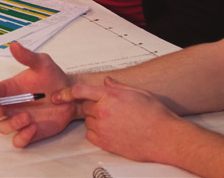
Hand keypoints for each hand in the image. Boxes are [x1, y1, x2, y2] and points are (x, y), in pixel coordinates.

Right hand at [0, 43, 77, 147]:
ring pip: (3, 128)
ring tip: (27, 118)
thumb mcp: (42, 63)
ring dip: (11, 124)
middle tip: (2, 110)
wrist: (71, 96)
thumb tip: (14, 45)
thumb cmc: (54, 78)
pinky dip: (22, 137)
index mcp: (9, 89)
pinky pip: (19, 140)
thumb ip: (27, 57)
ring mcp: (19, 120)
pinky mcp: (30, 133)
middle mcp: (11, 105)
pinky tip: (33, 128)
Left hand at [59, 76, 185, 162]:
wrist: (165, 137)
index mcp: (110, 96)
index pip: (80, 91)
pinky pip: (91, 136)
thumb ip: (118, 86)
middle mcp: (104, 111)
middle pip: (84, 107)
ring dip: (95, 120)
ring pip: (88, 122)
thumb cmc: (155, 115)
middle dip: (92, 106)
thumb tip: (106, 81)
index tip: (58, 96)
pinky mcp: (106, 143)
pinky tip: (112, 131)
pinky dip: (97, 133)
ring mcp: (104, 128)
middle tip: (109, 110)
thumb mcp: (137, 92)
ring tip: (116, 122)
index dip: (66, 93)